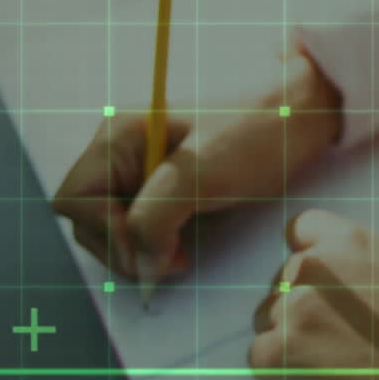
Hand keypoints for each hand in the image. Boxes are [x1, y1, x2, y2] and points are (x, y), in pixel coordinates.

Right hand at [51, 49, 343, 280]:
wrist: (304, 115)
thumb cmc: (258, 132)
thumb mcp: (202, 175)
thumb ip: (155, 219)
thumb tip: (141, 264)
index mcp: (120, 136)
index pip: (75, 200)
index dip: (105, 233)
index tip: (151, 247)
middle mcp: (122, 151)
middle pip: (87, 219)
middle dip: (122, 247)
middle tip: (170, 260)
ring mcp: (142, 169)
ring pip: (111, 227)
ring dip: (138, 250)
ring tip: (180, 254)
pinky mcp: (165, 186)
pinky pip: (139, 226)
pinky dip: (154, 244)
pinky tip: (184, 246)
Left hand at [250, 210, 378, 379]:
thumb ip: (364, 267)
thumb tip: (343, 276)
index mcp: (350, 242)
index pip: (301, 229)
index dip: (307, 256)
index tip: (317, 281)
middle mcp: (315, 266)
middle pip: (283, 279)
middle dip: (299, 305)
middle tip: (333, 336)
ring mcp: (293, 307)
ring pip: (268, 317)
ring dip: (289, 338)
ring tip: (330, 360)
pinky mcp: (278, 349)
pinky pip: (260, 355)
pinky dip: (280, 371)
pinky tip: (318, 378)